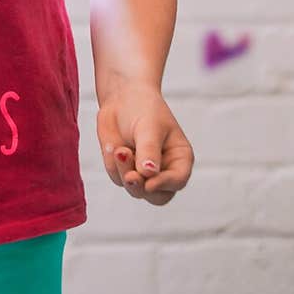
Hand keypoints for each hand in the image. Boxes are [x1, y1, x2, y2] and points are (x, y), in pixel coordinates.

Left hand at [96, 81, 193, 205]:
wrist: (121, 96)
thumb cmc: (143, 108)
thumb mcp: (149, 126)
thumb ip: (149, 150)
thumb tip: (148, 174)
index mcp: (180, 158)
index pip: (178, 181)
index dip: (164, 184)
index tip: (148, 183)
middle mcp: (164, 170)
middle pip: (156, 196)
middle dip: (141, 187)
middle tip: (130, 176)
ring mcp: (143, 173)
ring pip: (134, 189)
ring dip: (124, 172)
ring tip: (119, 149)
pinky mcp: (124, 170)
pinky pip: (117, 177)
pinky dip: (113, 164)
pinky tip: (114, 146)